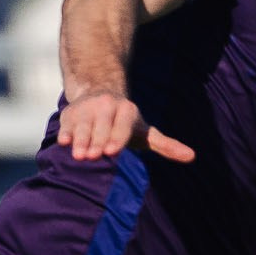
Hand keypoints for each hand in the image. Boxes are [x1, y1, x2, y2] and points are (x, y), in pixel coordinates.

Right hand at [55, 88, 192, 162]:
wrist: (99, 97)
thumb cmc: (126, 123)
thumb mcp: (146, 132)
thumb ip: (166, 145)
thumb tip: (192, 157)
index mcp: (127, 111)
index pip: (122, 126)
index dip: (117, 138)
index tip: (112, 152)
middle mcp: (107, 106)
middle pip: (101, 127)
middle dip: (97, 142)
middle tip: (92, 158)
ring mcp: (87, 109)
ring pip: (83, 125)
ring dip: (80, 140)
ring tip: (79, 156)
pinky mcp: (70, 113)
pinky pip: (67, 123)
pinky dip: (65, 132)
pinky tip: (63, 143)